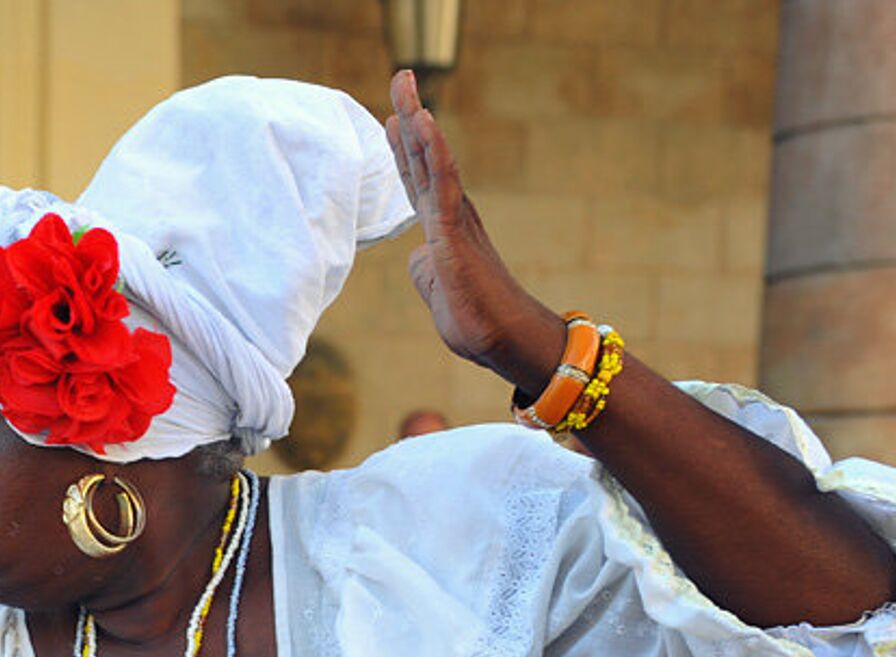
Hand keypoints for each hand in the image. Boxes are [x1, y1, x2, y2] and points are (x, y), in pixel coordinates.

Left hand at [383, 70, 562, 393]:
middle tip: (400, 78)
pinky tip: (423, 122)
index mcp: (444, 228)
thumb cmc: (475, 319)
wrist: (501, 340)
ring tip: (405, 86)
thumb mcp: (437, 291)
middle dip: (409, 118)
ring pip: (431, 161)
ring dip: (417, 121)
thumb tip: (418, 255)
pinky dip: (432, 150)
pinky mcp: (454, 233)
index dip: (404, 148)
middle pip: (423, 158)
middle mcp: (451, 215)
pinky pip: (442, 183)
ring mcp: (454, 220)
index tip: (393, 116)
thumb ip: (426, 269)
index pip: (418, 180)